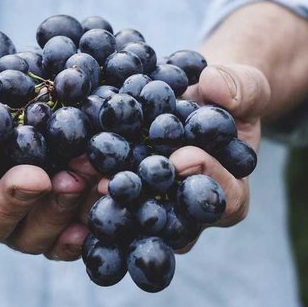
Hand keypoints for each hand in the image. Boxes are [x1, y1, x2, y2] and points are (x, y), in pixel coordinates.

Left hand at [67, 63, 270, 253]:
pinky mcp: (124, 195)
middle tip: (116, 183)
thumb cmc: (223, 98)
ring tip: (81, 176)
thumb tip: (215, 85)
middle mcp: (188, 211)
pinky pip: (107, 199)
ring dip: (105, 200)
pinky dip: (85, 186)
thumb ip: (241, 88)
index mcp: (228, 192)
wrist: (193, 98)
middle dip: (144, 201)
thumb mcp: (244, 86)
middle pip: (171, 222)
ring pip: (133, 218)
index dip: (206, 180)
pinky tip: (63, 170)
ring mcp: (154, 207)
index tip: (184, 157)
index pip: (224, 199)